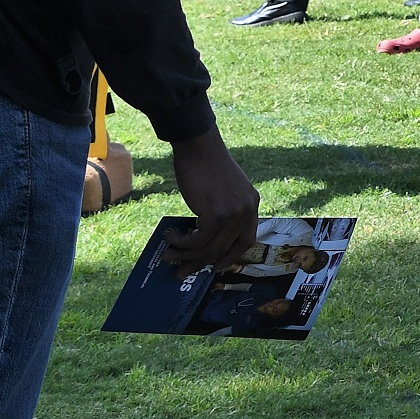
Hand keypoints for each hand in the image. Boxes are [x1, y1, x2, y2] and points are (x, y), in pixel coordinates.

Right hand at [161, 127, 259, 272]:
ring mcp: (233, 213)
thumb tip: (201, 236)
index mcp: (252, 203)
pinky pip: (198, 240)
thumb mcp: (221, 190)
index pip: (247, 239)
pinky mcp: (216, 214)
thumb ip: (220, 211)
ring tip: (168, 255)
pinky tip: (170, 237)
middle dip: (201, 263)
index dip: (231, 256)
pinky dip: (181, 243)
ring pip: (210, 248)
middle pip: (225, 248)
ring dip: (185, 256)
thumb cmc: (204, 165)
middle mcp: (247, 209)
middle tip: (182, 272)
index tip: (215, 266)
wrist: (199, 146)